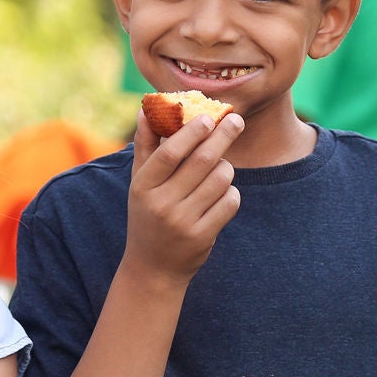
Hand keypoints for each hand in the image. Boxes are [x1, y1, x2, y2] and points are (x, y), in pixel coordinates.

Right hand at [124, 109, 242, 283]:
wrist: (152, 267)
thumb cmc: (147, 215)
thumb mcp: (139, 184)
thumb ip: (145, 147)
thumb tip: (146, 109)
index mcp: (143, 187)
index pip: (170, 152)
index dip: (192, 132)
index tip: (209, 116)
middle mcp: (161, 204)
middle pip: (201, 161)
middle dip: (223, 136)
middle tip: (236, 120)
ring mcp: (183, 222)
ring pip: (220, 180)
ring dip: (226, 168)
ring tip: (221, 167)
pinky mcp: (202, 237)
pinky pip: (229, 203)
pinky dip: (231, 193)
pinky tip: (223, 193)